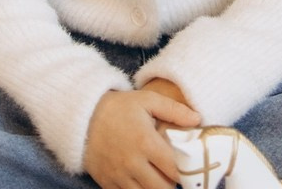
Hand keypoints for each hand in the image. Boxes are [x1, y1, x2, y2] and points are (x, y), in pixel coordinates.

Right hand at [83, 88, 201, 188]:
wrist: (84, 117)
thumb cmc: (120, 107)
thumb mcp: (148, 100)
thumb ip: (174, 110)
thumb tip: (198, 119)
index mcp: (146, 142)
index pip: (174, 169)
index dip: (186, 172)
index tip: (191, 168)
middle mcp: (133, 163)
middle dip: (173, 185)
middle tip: (177, 175)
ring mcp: (119, 176)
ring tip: (161, 178)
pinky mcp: (107, 183)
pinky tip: (144, 183)